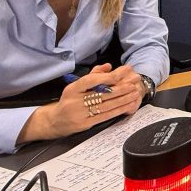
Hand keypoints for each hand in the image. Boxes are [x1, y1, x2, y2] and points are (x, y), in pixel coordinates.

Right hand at [17, 64, 143, 144]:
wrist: (55, 121)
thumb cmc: (69, 100)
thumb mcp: (76, 86)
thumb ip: (92, 75)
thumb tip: (108, 66)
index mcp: (72, 89)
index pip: (90, 81)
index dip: (106, 77)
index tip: (121, 73)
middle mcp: (75, 101)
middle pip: (101, 93)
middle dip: (121, 87)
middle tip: (134, 81)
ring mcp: (80, 114)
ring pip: (106, 105)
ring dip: (123, 98)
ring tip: (135, 92)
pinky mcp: (85, 124)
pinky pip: (105, 116)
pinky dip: (119, 110)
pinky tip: (128, 105)